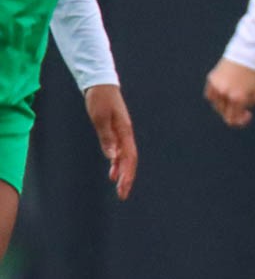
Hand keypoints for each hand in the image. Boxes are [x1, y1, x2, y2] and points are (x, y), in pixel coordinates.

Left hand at [84, 84, 136, 200]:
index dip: (127, 174)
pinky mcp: (115, 132)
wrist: (100, 84)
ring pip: (125, 158)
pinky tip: (112, 172)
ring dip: (123, 173)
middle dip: (127, 178)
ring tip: (119, 188)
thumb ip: (107, 137)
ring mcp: (121, 134)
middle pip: (130, 161)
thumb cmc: (100, 99)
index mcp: (125, 132)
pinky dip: (117, 164)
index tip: (122, 188)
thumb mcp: (100, 117)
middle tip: (122, 195)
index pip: (129, 158)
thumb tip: (112, 157)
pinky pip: (119, 152)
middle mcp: (126, 135)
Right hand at [205, 58, 254, 128]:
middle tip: (241, 107)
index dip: (240, 121)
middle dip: (233, 112)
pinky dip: (216, 97)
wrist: (247, 54)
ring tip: (233, 97)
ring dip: (224, 105)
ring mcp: (217, 86)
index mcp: (238, 98)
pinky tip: (224, 93)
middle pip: (224, 113)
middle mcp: (225, 94)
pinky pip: (210, 95)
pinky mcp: (211, 79)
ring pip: (216, 105)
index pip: (233, 119)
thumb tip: (241, 113)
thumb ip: (250, 105)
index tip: (246, 115)